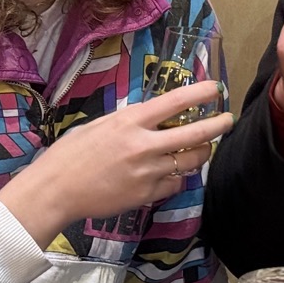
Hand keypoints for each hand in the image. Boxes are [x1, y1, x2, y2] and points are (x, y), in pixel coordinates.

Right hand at [0, 81, 232, 247]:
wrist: (55, 191)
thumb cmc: (71, 154)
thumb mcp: (100, 125)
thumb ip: (130, 120)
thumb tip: (154, 115)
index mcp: (130, 121)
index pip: (175, 101)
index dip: (201, 93)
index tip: (216, 89)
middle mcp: (144, 145)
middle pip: (196, 133)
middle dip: (218, 125)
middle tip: (228, 120)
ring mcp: (148, 171)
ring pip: (191, 161)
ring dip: (201, 153)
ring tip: (202, 148)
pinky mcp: (147, 193)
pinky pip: (175, 182)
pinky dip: (177, 176)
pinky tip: (171, 172)